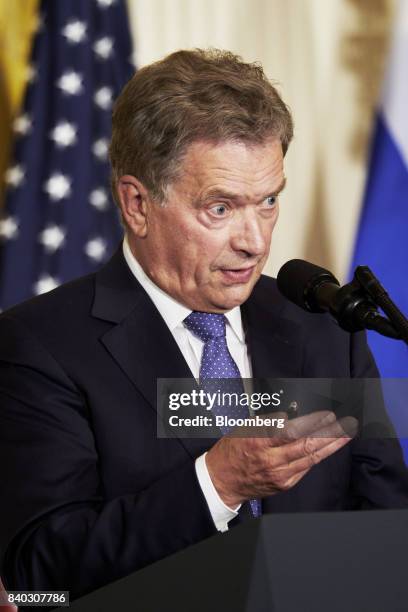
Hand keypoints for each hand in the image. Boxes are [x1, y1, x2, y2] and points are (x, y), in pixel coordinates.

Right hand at [205, 410, 356, 507]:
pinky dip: (318, 456)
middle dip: (329, 433)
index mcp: (259, 442)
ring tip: (347, 434)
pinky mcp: (284, 484)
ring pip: (311, 458)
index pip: (292, 431)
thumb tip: (291, 415)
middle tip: (346, 423)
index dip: (312, 423)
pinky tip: (328, 447)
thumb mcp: (245, 428)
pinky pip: (306, 468)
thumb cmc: (232, 450)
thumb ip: (269, 422)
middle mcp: (271, 460)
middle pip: (307, 445)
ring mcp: (280, 474)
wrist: (222, 481)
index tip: (326, 414)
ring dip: (332, 445)